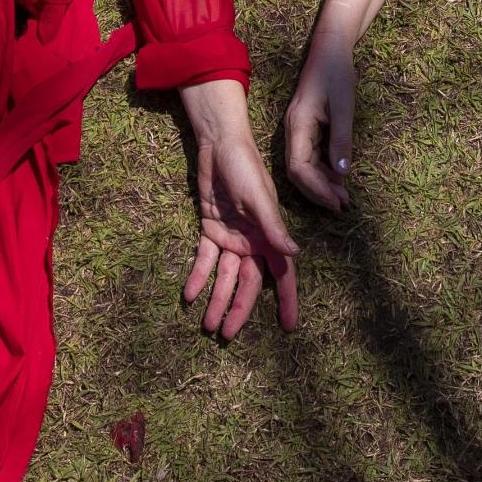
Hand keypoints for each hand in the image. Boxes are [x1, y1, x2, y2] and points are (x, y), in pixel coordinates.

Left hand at [177, 82, 300, 339]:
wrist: (220, 145)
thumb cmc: (246, 167)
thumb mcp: (259, 197)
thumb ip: (273, 228)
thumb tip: (292, 255)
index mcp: (270, 235)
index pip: (282, 274)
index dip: (286, 301)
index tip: (288, 328)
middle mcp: (253, 241)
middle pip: (248, 283)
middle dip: (238, 309)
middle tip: (225, 335)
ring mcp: (231, 237)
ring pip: (226, 277)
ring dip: (216, 299)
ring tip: (206, 326)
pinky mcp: (211, 230)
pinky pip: (205, 260)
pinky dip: (197, 277)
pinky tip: (189, 295)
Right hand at [279, 35, 356, 210]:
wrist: (330, 49)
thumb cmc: (337, 74)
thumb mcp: (344, 108)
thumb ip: (341, 141)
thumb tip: (343, 175)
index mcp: (298, 125)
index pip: (298, 167)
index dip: (316, 189)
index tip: (336, 201)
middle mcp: (293, 130)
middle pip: (299, 172)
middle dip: (319, 191)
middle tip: (343, 205)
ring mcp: (298, 130)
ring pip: (305, 166)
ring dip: (323, 183)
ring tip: (344, 197)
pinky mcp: (306, 128)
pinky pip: (311, 156)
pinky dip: (324, 170)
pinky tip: (339, 178)